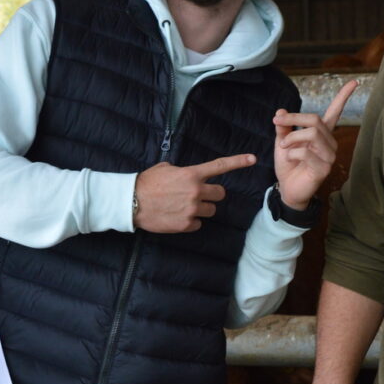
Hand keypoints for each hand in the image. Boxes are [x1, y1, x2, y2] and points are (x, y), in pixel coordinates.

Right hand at [133, 153, 255, 232]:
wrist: (131, 202)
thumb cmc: (146, 183)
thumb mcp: (165, 169)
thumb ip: (182, 171)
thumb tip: (185, 175)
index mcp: (191, 174)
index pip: (220, 166)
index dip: (238, 161)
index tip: (253, 159)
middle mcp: (195, 191)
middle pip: (220, 194)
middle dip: (213, 194)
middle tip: (199, 195)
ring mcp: (192, 209)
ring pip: (211, 210)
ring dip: (202, 208)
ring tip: (183, 206)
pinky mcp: (187, 224)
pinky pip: (198, 223)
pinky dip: (191, 221)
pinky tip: (176, 216)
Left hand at [273, 79, 357, 209]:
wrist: (287, 189)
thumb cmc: (288, 165)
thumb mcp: (282, 142)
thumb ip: (283, 127)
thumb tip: (281, 110)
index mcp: (321, 134)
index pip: (335, 112)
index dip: (344, 97)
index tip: (355, 82)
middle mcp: (329, 143)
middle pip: (315, 120)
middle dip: (294, 118)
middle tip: (276, 121)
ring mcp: (329, 156)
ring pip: (312, 134)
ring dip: (292, 138)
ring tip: (283, 146)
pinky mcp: (324, 168)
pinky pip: (306, 152)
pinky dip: (292, 153)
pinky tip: (290, 159)